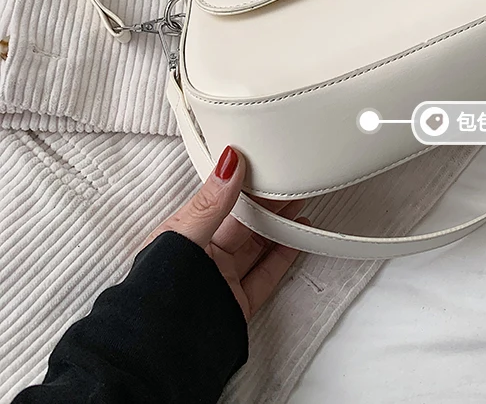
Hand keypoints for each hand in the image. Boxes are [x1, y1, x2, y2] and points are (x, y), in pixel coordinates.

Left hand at [143, 146, 306, 320]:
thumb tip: (228, 164)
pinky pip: (266, 274)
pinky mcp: (237, 303)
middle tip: (292, 183)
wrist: (160, 349)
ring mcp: (222, 279)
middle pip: (245, 223)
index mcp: (186, 235)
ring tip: (300, 205)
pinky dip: (284, 256)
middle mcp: (205, 256)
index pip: (222, 201)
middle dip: (269, 202)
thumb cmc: (157, 292)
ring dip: (280, 225)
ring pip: (258, 246)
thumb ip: (212, 202)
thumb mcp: (185, 235)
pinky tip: (296, 241)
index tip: (266, 166)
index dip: (246, 184)